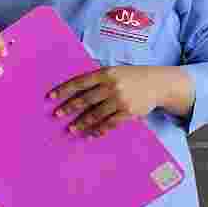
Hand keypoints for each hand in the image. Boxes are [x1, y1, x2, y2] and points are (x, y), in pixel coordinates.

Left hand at [48, 63, 191, 137]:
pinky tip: (90, 134)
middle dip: (69, 108)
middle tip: (57, 115)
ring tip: (71, 129)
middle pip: (85, 99)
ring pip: (95, 114)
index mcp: (105, 73)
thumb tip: (74, 91)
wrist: (157, 83)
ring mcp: (120, 100)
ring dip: (81, 123)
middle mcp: (111, 86)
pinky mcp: (128, 112)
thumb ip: (97, 80)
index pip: (80, 82)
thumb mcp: (114, 72)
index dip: (64, 90)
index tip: (50, 98)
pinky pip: (109, 124)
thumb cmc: (131, 77)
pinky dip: (98, 130)